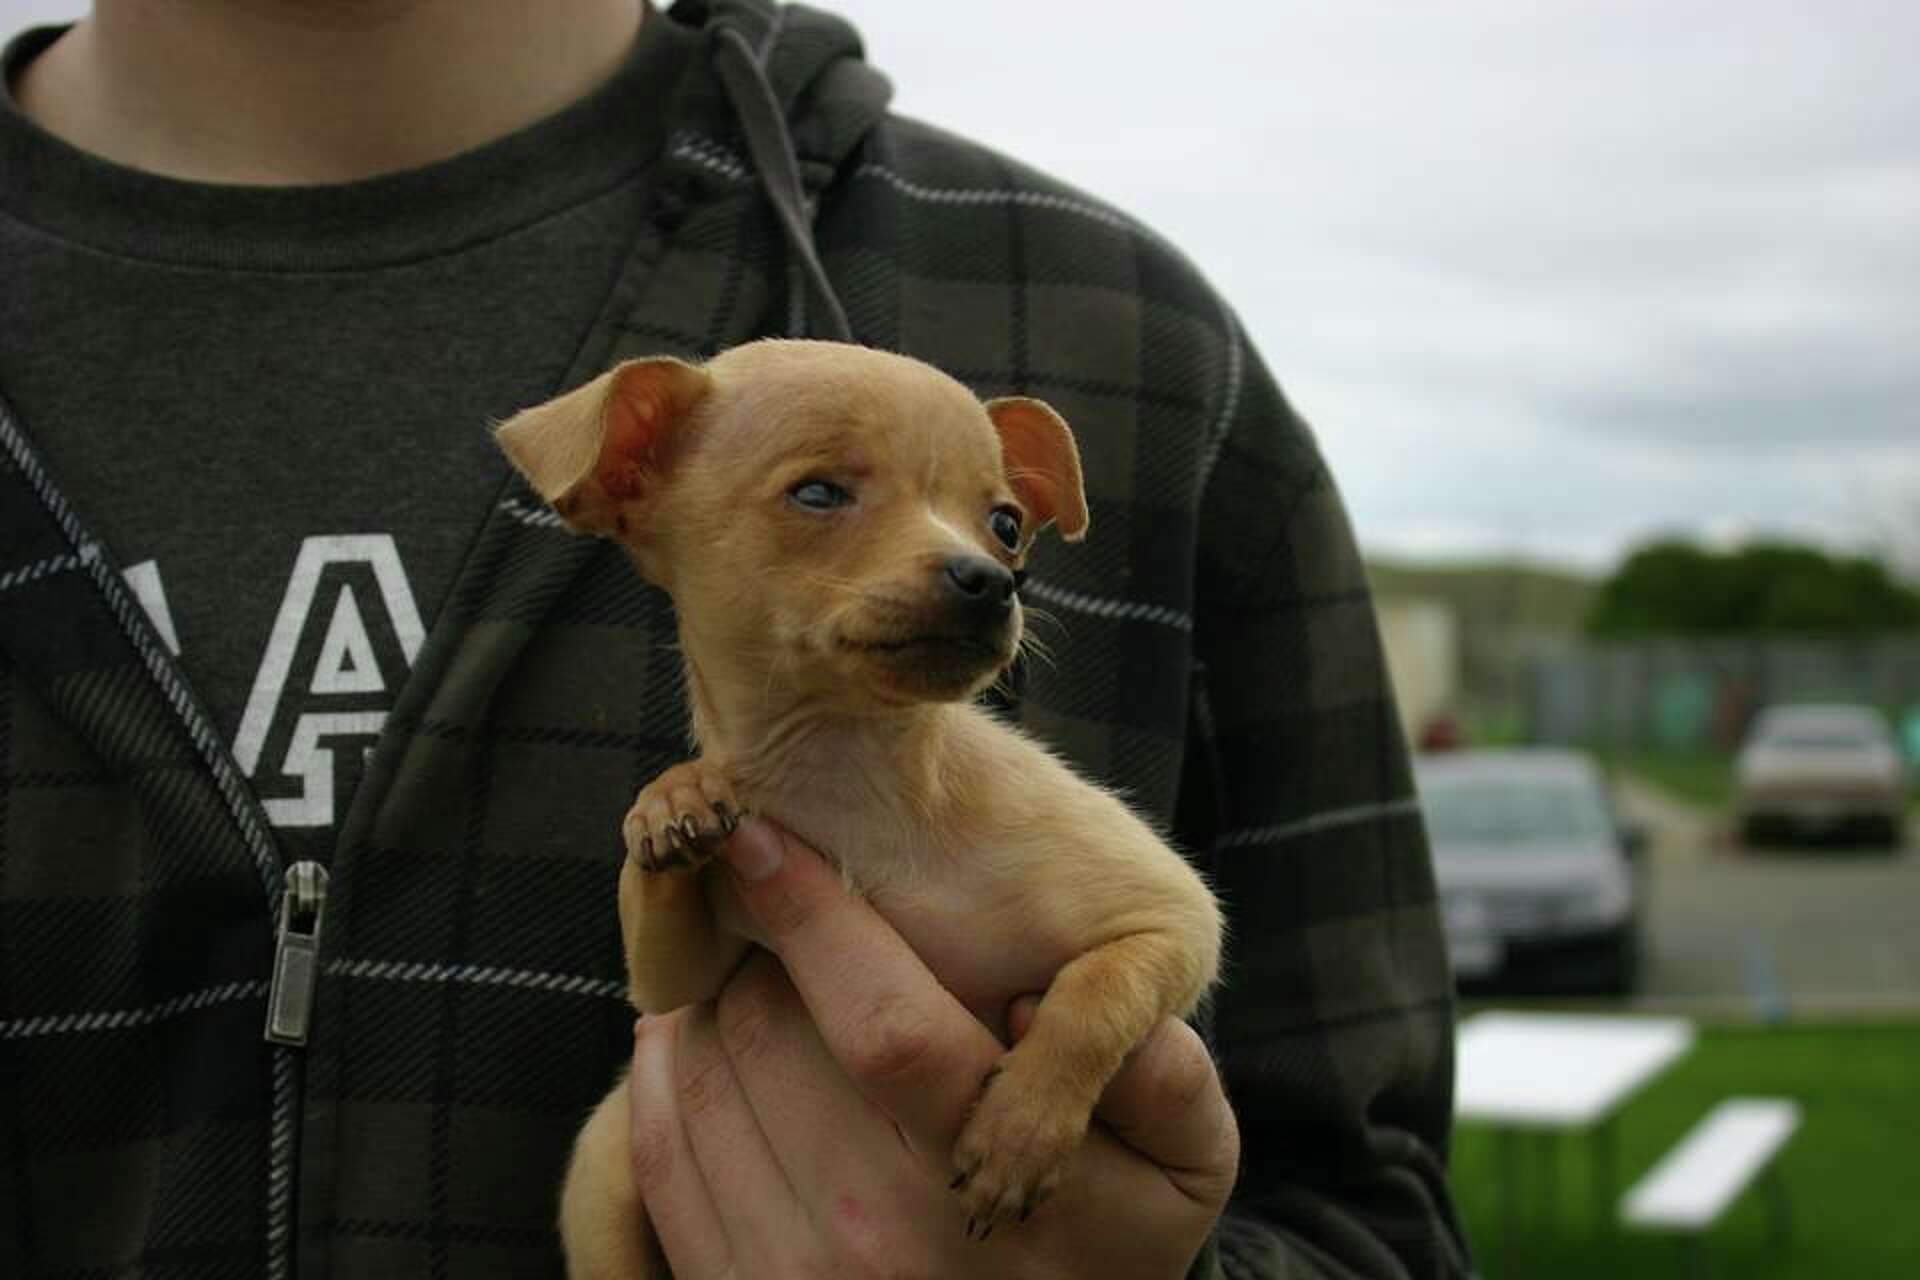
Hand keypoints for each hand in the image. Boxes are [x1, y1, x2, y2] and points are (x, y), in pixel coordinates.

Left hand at [627, 819, 1238, 1277]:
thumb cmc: (1115, 1239)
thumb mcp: (1187, 1164)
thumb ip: (1162, 1074)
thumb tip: (1050, 999)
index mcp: (1001, 1181)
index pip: (886, 1029)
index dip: (812, 916)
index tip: (761, 837)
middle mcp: (886, 1241)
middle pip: (772, 1039)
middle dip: (763, 946)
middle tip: (772, 897)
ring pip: (707, 1080)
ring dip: (713, 996)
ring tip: (747, 958)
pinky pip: (664, 1153)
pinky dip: (666, 1069)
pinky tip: (695, 1027)